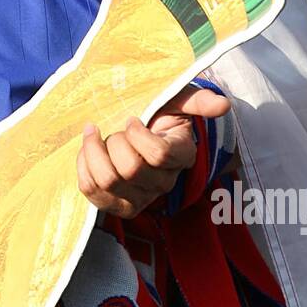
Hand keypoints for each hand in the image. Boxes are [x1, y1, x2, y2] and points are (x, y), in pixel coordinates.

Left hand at [76, 83, 230, 218]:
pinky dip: (83, 166)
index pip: (159, 154)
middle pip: (131, 169)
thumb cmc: (158, 114)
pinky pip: (90, 190)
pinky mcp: (116, 205)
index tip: (132, 119)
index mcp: (181, 156)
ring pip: (108, 181)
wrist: (137, 132)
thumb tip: (223, 105)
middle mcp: (164, 182)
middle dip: (115, 141)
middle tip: (115, 130)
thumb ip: (198, 101)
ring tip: (95, 136)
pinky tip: (87, 150)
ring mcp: (140, 198)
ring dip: (94, 152)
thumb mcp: (178, 101)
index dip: (138, 135)